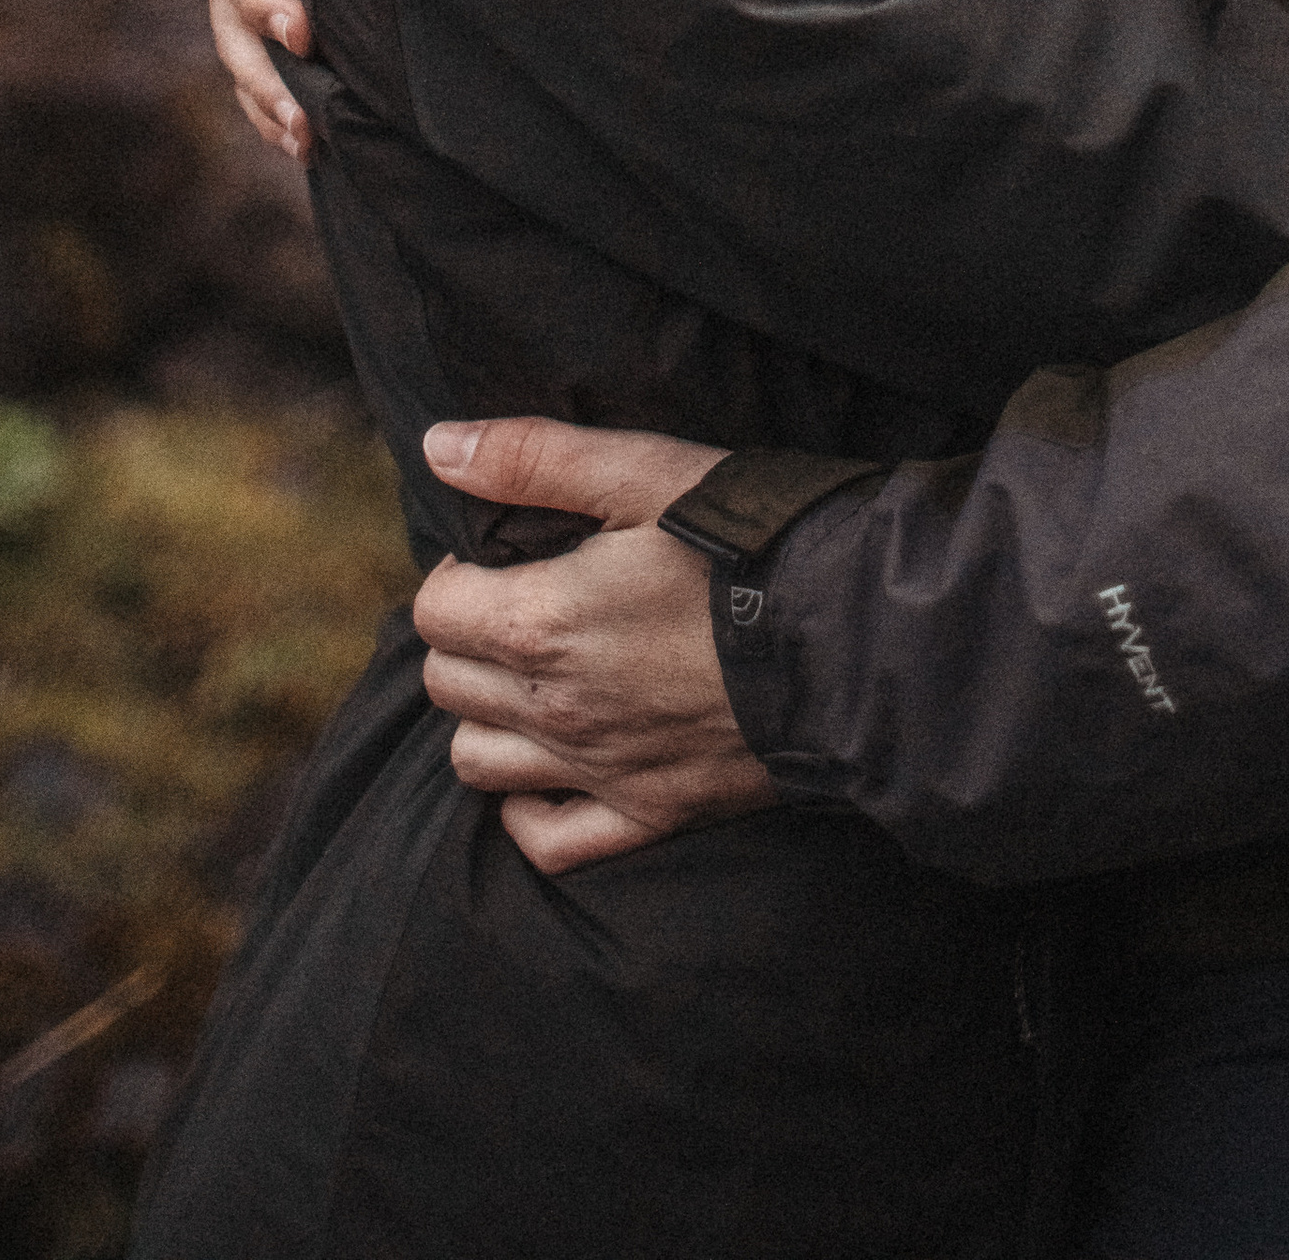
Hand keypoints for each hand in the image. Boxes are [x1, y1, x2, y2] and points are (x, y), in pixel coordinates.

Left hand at [417, 418, 774, 876]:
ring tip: (538, 676)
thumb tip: (439, 447)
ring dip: (489, 718)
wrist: (853, 637)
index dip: (458, 576)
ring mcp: (599, 771)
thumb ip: (534, 458)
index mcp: (543, 622)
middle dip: (468, 639)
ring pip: (477, 763)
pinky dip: (531, 808)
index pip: (435, 612)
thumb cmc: (751, 542)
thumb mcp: (647, 471)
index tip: (502, 560)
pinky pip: (547, 841)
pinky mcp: (649, 813)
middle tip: (523, 605)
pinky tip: (555, 765)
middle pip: (448, 685)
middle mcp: (555, 709)